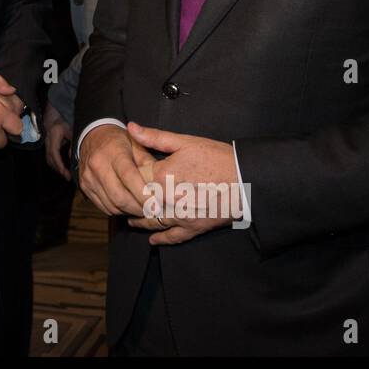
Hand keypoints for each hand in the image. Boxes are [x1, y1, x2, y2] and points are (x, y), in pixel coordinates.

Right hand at [43, 102, 72, 179]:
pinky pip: (51, 153)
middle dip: (58, 169)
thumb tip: (74, 156)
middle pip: (50, 158)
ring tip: (66, 173)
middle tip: (68, 177)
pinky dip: (56, 160)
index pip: (54, 153)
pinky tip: (64, 165)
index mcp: (54, 134)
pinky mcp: (49, 140)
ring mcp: (47, 139)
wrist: (58, 106)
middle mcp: (48, 138)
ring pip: (49, 156)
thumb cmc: (66, 115)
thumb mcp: (73, 127)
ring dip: (57, 166)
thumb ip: (74, 142)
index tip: (67, 175)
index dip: (60, 166)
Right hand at [77, 123, 155, 216]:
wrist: (93, 137)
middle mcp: (98, 165)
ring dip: (129, 211)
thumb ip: (149, 163)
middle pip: (119, 197)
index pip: (129, 177)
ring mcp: (89, 177)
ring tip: (143, 209)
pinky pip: (104, 207)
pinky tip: (128, 206)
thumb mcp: (137, 145)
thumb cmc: (119, 141)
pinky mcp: (85, 187)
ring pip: (112, 205)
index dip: (143, 194)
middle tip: (152, 210)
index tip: (156, 204)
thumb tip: (162, 183)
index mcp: (114, 153)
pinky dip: (118, 210)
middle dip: (138, 208)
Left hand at [122, 121, 238, 244]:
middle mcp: (165, 200)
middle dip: (129, 198)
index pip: (134, 175)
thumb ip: (154, 137)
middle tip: (122, 195)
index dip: (128, 170)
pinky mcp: (192, 227)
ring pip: (151, 220)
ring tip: (130, 219)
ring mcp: (178, 216)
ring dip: (139, 220)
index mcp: (160, 176)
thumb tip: (130, 128)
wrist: (246, 180)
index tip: (124, 168)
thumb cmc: (217, 157)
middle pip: (138, 201)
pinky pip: (172, 236)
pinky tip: (152, 240)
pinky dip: (161, 239)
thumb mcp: (185, 142)